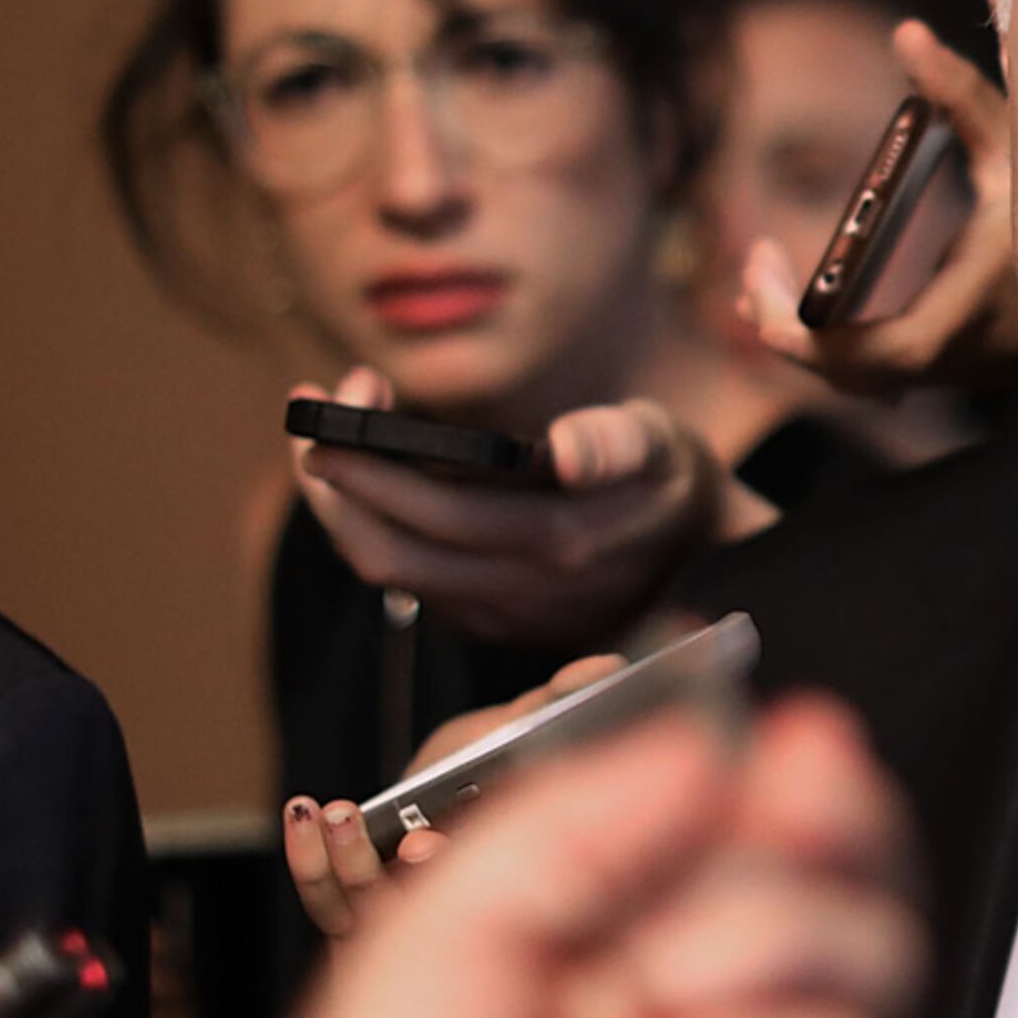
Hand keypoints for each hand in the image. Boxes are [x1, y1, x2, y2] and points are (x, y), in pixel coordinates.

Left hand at [238, 696, 923, 1017]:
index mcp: (635, 925)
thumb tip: (712, 743)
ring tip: (656, 993)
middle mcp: (718, 1000)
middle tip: (795, 800)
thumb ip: (578, 818)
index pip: (766, 815)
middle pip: (858, 874)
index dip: (798, 765)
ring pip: (878, 958)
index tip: (794, 731)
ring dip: (769, 942)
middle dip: (833, 822)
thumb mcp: (445, 925)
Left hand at [289, 366, 721, 653]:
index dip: (367, 462)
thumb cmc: (671, 482)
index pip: (431, 513)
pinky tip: (372, 477)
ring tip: (325, 437)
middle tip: (311, 408)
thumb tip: (564, 450)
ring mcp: (500, 612)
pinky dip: (376, 525)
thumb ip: (617, 441)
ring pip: (388, 570)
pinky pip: (409, 578)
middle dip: (332, 477)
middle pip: (385, 549)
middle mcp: (520, 589)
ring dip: (342, 505)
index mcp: (558, 539)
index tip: (331, 399)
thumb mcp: (664, 443)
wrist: (706, 564)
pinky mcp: (489, 618)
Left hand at [735, 22, 1017, 393]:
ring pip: (874, 382)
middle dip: (795, 336)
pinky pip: (892, 374)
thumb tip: (905, 35)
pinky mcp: (972, 365)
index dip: (821, 345)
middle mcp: (980, 348)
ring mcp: (977, 366)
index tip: (762, 300)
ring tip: (760, 286)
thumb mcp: (1016, 132)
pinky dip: (843, 350)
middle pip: (866, 377)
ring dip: (814, 343)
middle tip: (750, 270)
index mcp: (986, 297)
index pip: (893, 351)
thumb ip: (960, 89)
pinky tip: (811, 311)